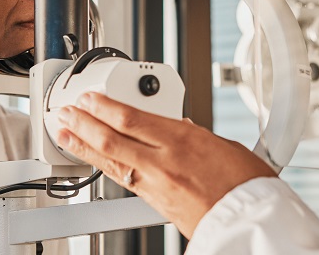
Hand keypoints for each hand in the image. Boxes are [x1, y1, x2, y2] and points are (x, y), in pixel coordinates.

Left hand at [56, 92, 276, 237]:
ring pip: (111, 160)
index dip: (104, 106)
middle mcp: (164, 160)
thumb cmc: (247, 185)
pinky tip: (94, 162)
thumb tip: (182, 128)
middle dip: (84, 122)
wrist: (252, 221)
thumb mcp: (224, 145)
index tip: (89, 98)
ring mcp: (157, 184)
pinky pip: (123, 180)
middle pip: (112, 137)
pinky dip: (104, 167)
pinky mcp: (156, 203)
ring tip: (66, 133)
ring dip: (85, 145)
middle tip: (67, 111)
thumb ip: (196, 135)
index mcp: (183, 138)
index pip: (131, 117)